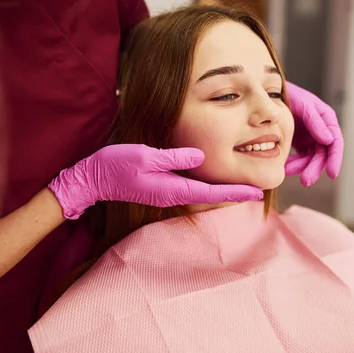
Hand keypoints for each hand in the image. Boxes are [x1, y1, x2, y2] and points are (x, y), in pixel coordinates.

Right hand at [48, 144, 263, 218]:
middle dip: (234, 195)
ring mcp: (168, 193)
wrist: (95, 178)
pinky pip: (192, 190)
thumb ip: (174, 157)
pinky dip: (208, 188)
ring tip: (243, 188)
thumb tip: (201, 156)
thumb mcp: (146, 155)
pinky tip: (214, 183)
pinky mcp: (163, 189)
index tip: (256, 194)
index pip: (212, 192)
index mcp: (174, 188)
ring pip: (203, 195)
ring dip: (223, 192)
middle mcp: (174, 194)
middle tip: (258, 191)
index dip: (236, 193)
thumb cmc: (117, 165)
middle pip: (211, 197)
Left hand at [283, 81, 343, 185]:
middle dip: (315, 169)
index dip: (335, 159)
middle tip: (306, 181)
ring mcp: (309, 137)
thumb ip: (314, 121)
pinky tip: (284, 166)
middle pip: (322, 155)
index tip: (332, 174)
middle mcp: (320, 129)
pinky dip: (292, 163)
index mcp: (326, 118)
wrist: (267, 94)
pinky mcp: (298, 142)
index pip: (335, 142)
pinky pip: (298, 157)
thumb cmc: (287, 93)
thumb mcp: (302, 104)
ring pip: (310, 159)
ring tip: (286, 170)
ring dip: (301, 167)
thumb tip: (329, 140)